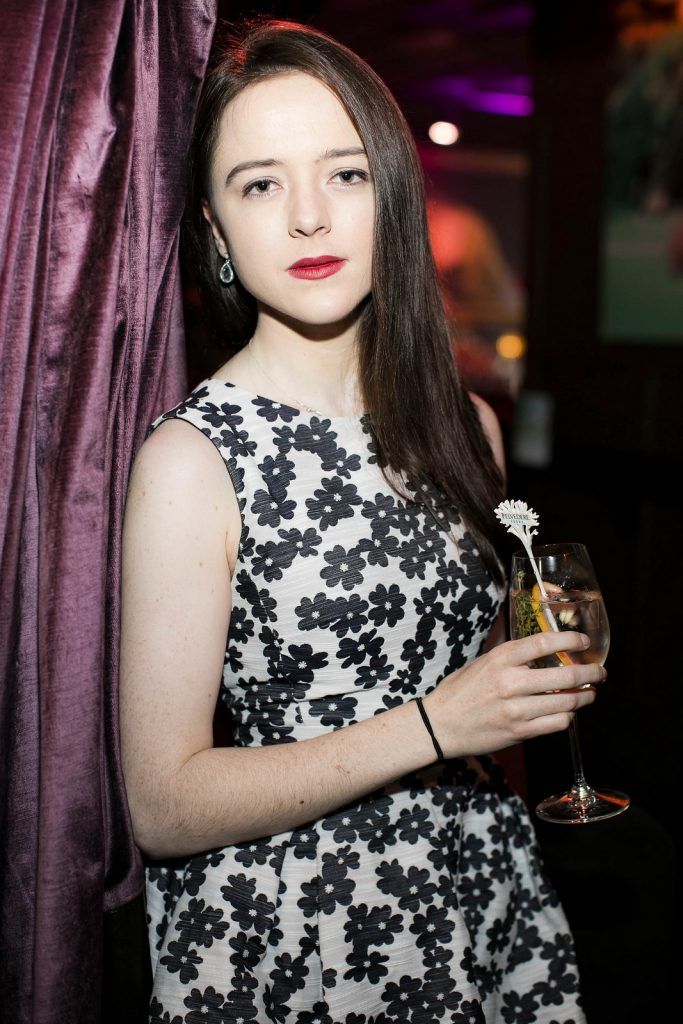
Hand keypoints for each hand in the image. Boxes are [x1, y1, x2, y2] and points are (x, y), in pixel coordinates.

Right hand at [422, 631, 605, 758]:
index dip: (570, 640)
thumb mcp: (483, 663)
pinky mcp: (519, 732)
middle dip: (591, 673)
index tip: (584, 641)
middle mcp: (510, 683)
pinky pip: (556, 724)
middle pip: (565, 676)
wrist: (440, 725)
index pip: (544, 643)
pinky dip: (567, 717)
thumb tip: (545, 649)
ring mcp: (516, 710)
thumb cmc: (460, 691)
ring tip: (589, 694)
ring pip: (566, 702)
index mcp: (500, 660)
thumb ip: (512, 657)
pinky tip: (567, 713)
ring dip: (584, 697)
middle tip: (599, 672)